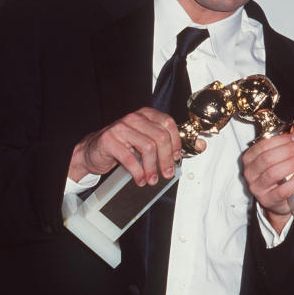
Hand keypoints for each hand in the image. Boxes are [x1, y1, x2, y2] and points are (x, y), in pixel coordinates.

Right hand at [68, 107, 205, 185]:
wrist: (93, 151)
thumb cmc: (124, 147)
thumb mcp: (147, 142)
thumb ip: (170, 143)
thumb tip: (200, 146)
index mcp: (146, 115)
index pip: (168, 124)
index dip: (176, 142)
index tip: (177, 158)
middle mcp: (134, 118)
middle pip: (160, 137)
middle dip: (167, 159)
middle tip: (167, 174)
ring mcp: (121, 127)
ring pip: (147, 147)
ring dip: (152, 168)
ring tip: (152, 180)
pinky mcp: (109, 140)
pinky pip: (129, 158)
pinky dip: (138, 172)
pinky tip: (140, 179)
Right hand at [242, 123, 293, 230]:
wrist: (277, 200)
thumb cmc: (278, 174)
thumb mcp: (284, 155)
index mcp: (251, 157)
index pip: (263, 144)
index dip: (282, 140)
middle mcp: (250, 172)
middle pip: (267, 158)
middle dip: (288, 150)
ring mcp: (257, 187)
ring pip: (273, 173)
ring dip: (292, 164)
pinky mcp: (267, 200)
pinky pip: (281, 191)